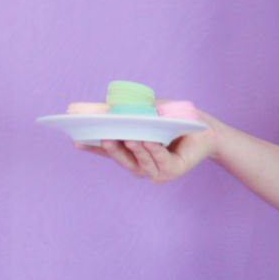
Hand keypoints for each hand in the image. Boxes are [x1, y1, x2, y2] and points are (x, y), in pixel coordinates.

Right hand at [75, 101, 218, 179]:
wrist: (202, 125)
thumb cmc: (171, 116)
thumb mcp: (142, 109)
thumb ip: (119, 111)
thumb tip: (92, 109)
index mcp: (131, 152)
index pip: (108, 151)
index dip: (93, 147)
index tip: (76, 139)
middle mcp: (141, 164)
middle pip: (122, 159)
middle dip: (112, 149)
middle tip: (103, 137)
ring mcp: (156, 170)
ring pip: (140, 162)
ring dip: (134, 149)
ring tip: (128, 136)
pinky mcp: (173, 171)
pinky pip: (160, 160)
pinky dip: (154, 151)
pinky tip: (149, 140)